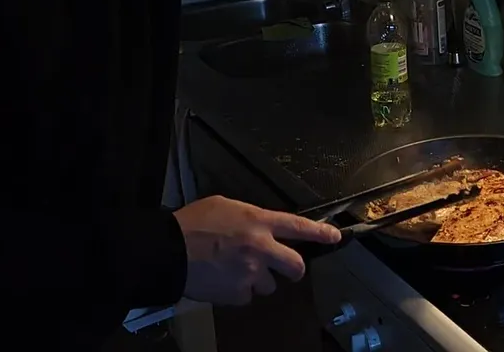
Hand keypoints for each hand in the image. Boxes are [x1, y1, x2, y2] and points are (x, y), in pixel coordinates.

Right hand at [173, 196, 341, 305]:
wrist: (168, 251)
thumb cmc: (193, 223)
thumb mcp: (225, 206)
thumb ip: (250, 217)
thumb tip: (260, 226)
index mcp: (258, 221)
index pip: (298, 226)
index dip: (320, 233)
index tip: (335, 237)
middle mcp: (261, 248)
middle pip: (295, 266)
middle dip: (293, 270)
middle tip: (284, 268)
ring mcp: (250, 274)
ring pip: (269, 285)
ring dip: (258, 280)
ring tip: (235, 270)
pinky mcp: (237, 294)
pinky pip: (247, 296)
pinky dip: (238, 291)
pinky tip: (222, 280)